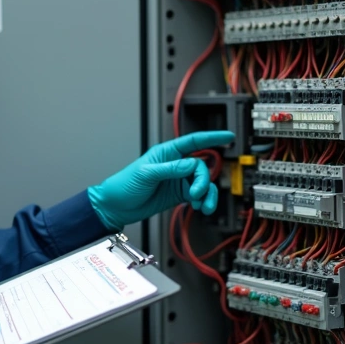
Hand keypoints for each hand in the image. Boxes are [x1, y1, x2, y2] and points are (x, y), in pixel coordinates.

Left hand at [88, 131, 234, 229]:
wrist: (117, 207)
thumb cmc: (124, 184)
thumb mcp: (146, 173)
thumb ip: (170, 169)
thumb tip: (190, 165)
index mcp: (166, 153)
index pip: (193, 141)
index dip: (212, 137)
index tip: (228, 136)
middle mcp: (175, 165)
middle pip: (201, 167)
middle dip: (203, 181)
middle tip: (195, 193)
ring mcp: (177, 180)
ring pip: (202, 183)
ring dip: (206, 194)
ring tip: (202, 205)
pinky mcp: (178, 194)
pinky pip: (198, 195)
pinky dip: (203, 201)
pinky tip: (199, 207)